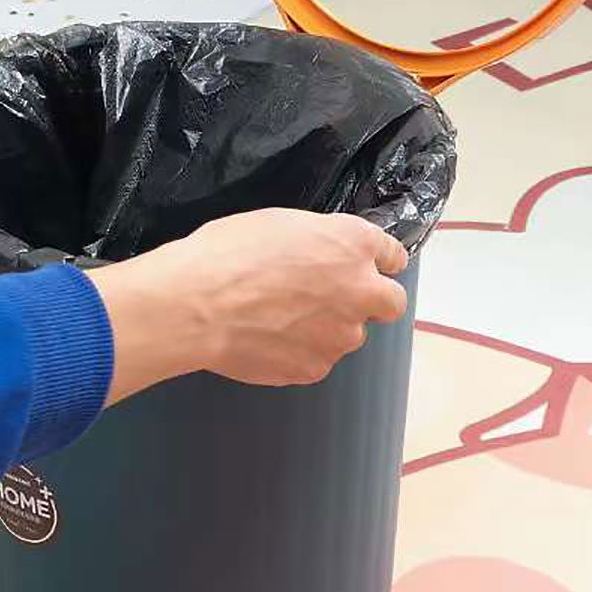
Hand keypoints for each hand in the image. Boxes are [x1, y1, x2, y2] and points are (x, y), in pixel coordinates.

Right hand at [87, 208, 408, 402]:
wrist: (197, 304)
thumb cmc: (229, 251)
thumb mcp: (280, 223)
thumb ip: (318, 242)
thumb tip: (324, 258)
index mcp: (353, 244)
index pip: (393, 256)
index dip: (379, 262)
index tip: (366, 266)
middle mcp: (360, 291)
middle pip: (391, 304)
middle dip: (371, 302)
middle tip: (332, 298)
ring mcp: (340, 336)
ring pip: (348, 335)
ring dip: (328, 328)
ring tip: (281, 320)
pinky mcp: (315, 368)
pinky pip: (315, 359)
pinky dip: (299, 351)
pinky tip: (267, 339)